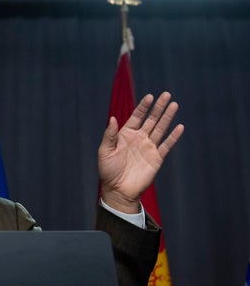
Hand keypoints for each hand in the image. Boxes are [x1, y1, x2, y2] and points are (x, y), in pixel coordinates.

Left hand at [98, 92, 184, 213]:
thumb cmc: (108, 171)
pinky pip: (166, 145)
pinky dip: (173, 136)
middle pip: (151, 119)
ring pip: (160, 129)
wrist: (118, 190)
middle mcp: (139, 138)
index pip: (137, 116)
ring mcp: (148, 147)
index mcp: (125, 134)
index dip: (143, 106)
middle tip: (166, 95)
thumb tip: (113, 118)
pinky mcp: (156, 158)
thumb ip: (110, 135)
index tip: (150, 96)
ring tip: (174, 105)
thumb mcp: (105, 151)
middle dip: (158, 107)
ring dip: (167, 117)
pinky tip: (179, 127)